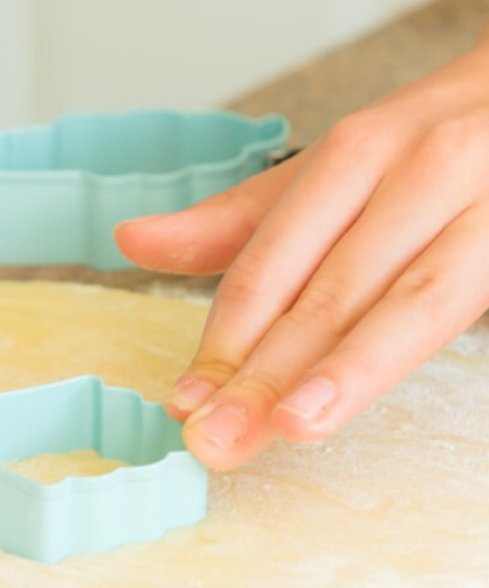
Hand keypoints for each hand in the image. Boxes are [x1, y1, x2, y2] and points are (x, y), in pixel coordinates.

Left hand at [114, 35, 488, 468]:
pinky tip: (374, 399)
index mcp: (360, 149)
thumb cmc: (430, 149)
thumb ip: (240, 221)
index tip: (186, 400)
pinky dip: (412, 354)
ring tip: (292, 427)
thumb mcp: (334, 170)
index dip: (226, 338)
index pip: (273, 260)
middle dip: (267, 373)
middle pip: (331, 290)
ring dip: (347, 371)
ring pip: (411, 302)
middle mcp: (425, 169)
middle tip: (216, 438)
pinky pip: (464, 302)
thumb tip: (132, 240)